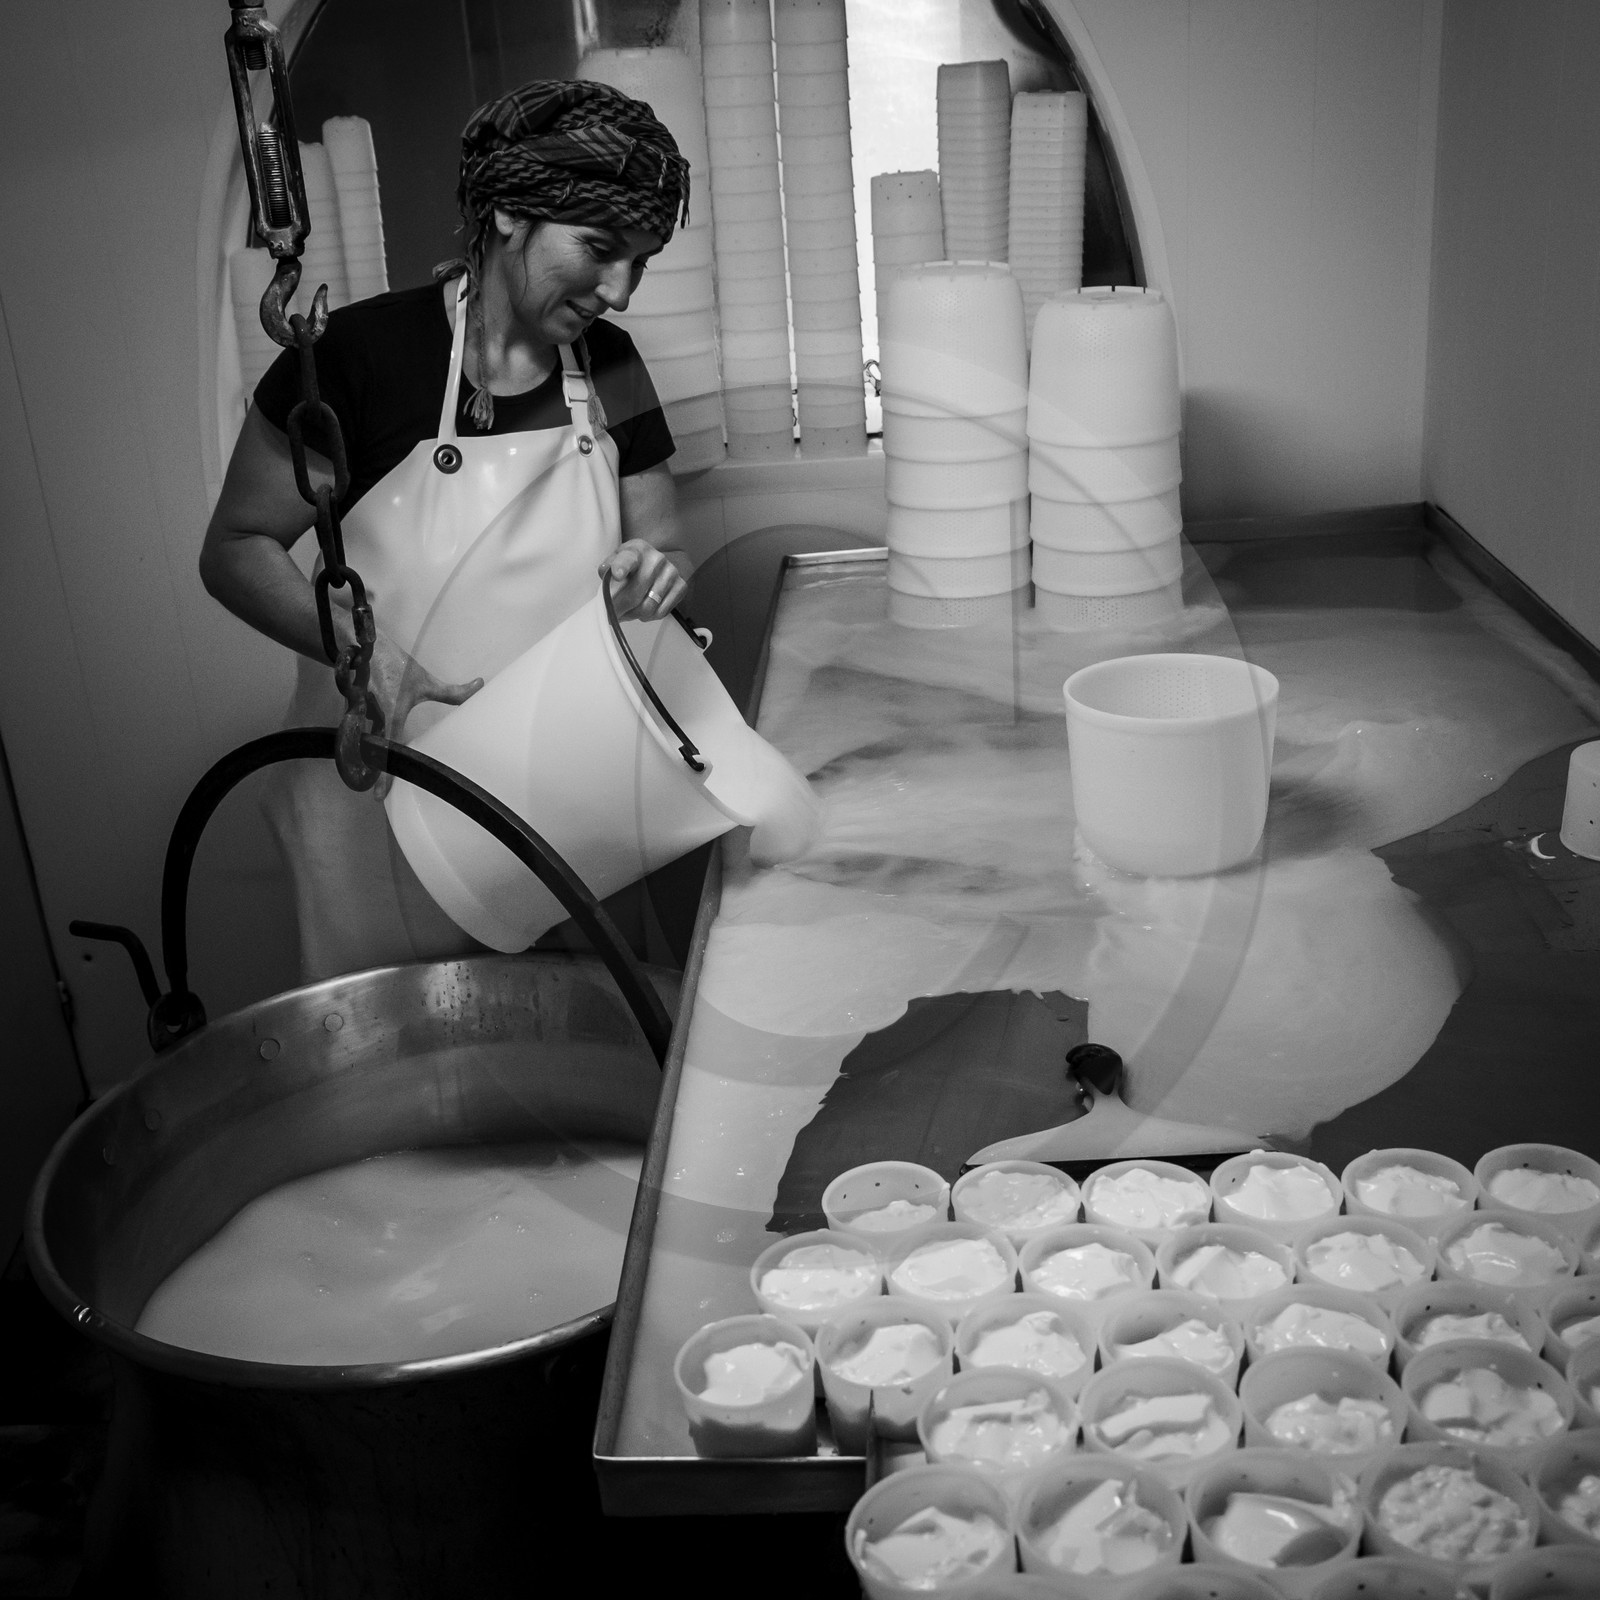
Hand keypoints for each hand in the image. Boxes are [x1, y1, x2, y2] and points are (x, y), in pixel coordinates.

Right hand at [362, 631, 481, 795]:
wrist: (361, 644)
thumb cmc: (396, 665)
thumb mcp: (425, 681)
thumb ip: (452, 692)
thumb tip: (480, 686)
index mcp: (392, 711)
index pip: (390, 747)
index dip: (385, 774)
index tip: (379, 796)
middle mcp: (371, 716)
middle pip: (373, 752)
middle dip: (376, 769)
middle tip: (380, 791)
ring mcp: (356, 716)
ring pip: (362, 744)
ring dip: (368, 755)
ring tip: (371, 768)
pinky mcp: (347, 715)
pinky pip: (355, 735)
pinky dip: (360, 743)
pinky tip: (365, 750)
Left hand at [603, 540, 687, 621]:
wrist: (658, 562)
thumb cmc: (632, 566)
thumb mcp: (616, 560)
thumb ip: (607, 568)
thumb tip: (605, 573)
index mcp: (636, 550)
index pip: (628, 559)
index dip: (622, 567)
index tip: (617, 574)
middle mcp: (656, 559)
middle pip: (635, 592)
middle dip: (620, 608)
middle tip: (612, 614)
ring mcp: (671, 572)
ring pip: (648, 607)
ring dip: (633, 615)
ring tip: (627, 612)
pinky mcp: (681, 586)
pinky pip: (660, 612)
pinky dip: (648, 616)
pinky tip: (642, 610)